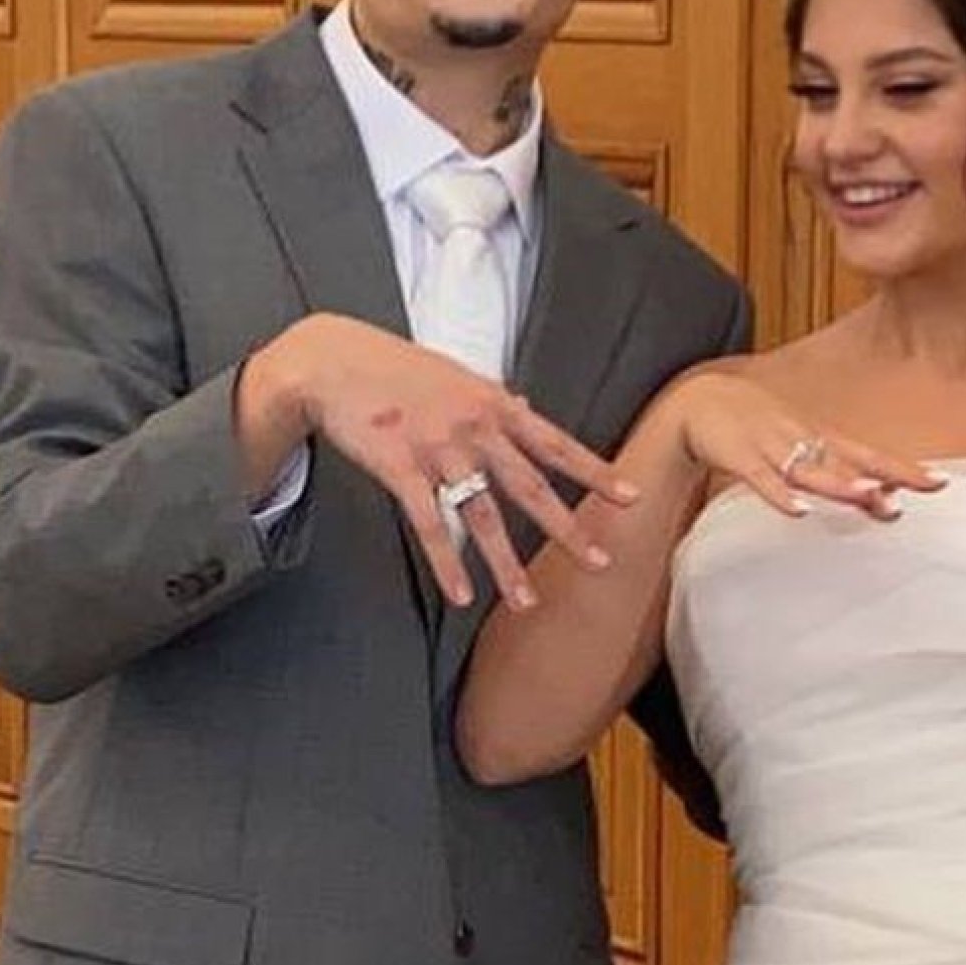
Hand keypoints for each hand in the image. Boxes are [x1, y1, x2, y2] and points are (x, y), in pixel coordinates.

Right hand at [250, 315, 638, 610]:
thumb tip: (529, 407)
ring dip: (507, 564)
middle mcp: (473, 427)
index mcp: (492, 403)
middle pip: (530, 487)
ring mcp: (437, 448)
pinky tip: (461, 595)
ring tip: (527, 604)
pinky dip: (448, 563)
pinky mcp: (399, 467)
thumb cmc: (395, 367)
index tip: (631, 496)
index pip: (555, 443)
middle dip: (569, 528)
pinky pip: (429, 524)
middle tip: (601, 563)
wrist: (335, 360)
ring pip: (482, 516)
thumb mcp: (456, 375)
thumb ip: (495, 398)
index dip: (594, 471)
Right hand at [659, 368, 943, 518]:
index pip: (869, 455)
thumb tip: (883, 500)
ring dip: (840, 484)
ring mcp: (771, 446)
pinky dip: (780, 494)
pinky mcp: (740, 455)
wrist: (700, 400)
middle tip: (924, 487)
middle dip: (885, 474)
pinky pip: (762, 478)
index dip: (903, 468)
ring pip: (810, 468)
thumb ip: (838, 474)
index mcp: (819, 439)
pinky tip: (798, 512)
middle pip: (850, 461)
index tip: (940, 482)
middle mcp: (803, 440)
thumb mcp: (801, 446)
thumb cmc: (757, 426)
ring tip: (870, 498)